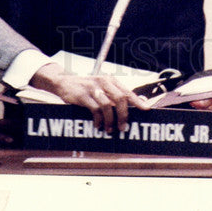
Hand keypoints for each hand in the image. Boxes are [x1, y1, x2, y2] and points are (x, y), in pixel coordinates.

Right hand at [30, 63, 149, 132]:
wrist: (64, 82)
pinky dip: (98, 120)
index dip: (138, 101)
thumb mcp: (101, 88)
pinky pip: (95, 109)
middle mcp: (104, 82)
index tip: (146, 110)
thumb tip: (129, 108)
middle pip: (120, 98)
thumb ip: (113, 96)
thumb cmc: (86, 88)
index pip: (127, 91)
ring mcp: (93, 88)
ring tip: (110, 129)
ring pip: (108, 105)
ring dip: (110, 120)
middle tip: (123, 127)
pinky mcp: (83, 95)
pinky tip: (98, 125)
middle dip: (124, 115)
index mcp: (111, 81)